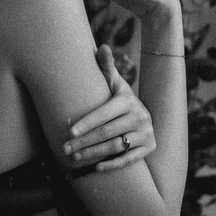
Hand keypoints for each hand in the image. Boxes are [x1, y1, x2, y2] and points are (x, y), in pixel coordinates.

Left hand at [63, 44, 155, 171]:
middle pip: (107, 133)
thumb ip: (105, 67)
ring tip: (75, 158)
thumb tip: (101, 47)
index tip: (69, 132)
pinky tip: (96, 168)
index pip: (104, 114)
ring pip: (116, 147)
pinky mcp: (149, 147)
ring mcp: (146, 133)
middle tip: (65, 149)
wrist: (143, 114)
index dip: (87, 123)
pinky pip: (129, 159)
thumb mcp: (114, 83)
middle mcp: (140, 116)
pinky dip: (113, 165)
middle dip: (84, 142)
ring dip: (94, 154)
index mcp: (128, 100)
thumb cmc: (119, 98)